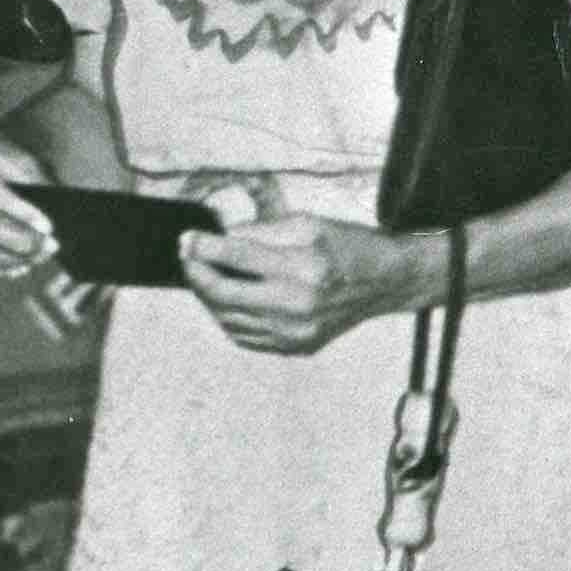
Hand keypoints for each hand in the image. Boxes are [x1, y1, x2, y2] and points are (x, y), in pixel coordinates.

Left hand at [177, 211, 422, 355]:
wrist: (385, 283)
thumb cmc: (347, 246)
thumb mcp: (307, 223)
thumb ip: (261, 232)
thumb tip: (219, 239)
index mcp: (303, 267)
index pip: (237, 257)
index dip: (203, 247)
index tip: (186, 239)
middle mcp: (297, 305)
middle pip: (224, 295)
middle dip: (196, 275)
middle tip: (187, 258)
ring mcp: (295, 333)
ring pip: (228, 319)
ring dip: (209, 297)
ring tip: (204, 277)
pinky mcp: (295, 347)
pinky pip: (245, 337)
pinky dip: (228, 318)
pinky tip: (228, 300)